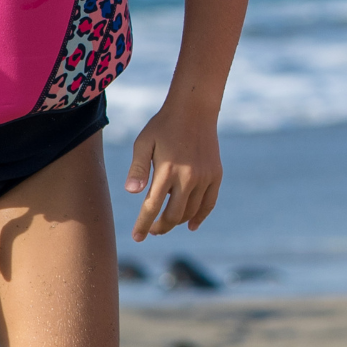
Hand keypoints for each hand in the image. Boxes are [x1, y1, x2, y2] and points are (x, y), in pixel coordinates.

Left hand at [124, 103, 222, 242]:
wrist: (194, 109)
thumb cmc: (163, 125)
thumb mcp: (143, 143)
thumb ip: (137, 168)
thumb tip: (131, 192)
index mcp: (167, 170)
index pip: (152, 207)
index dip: (143, 225)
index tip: (137, 237)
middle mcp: (188, 177)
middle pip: (173, 215)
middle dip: (160, 227)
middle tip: (151, 230)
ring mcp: (205, 177)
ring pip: (190, 212)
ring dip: (177, 222)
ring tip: (166, 223)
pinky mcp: (216, 174)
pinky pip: (209, 203)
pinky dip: (200, 217)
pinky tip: (191, 226)